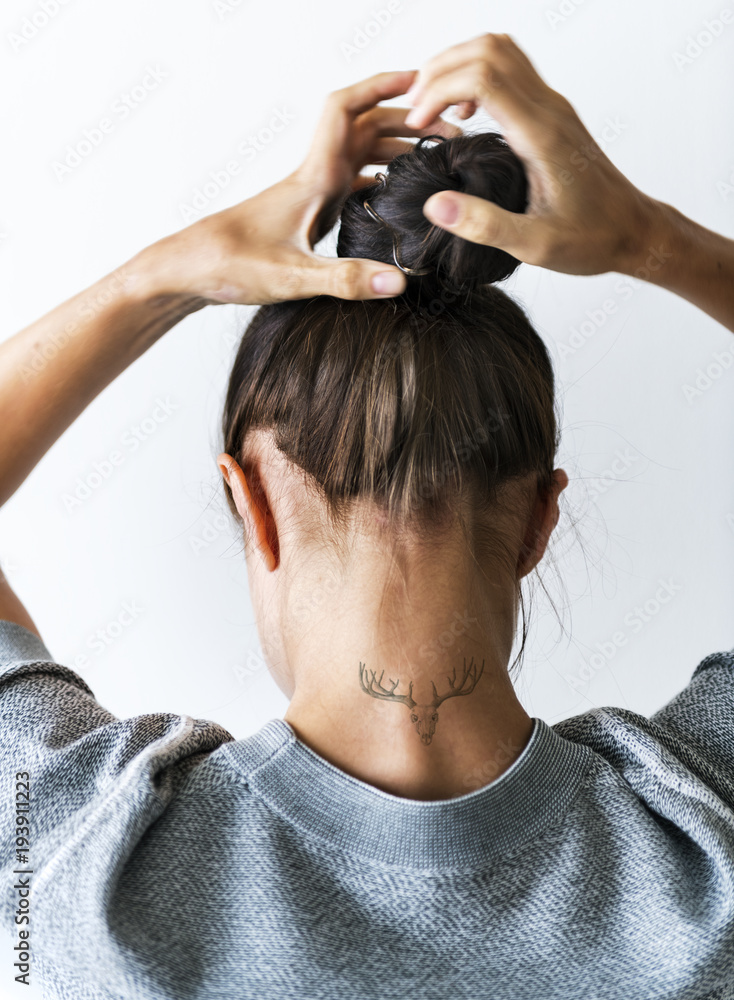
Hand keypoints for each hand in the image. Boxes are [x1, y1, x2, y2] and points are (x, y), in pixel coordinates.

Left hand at [140, 72, 460, 304]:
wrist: (190, 271)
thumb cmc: (229, 266)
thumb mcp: (292, 277)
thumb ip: (346, 280)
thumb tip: (398, 281)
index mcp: (313, 177)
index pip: (347, 109)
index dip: (383, 85)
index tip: (421, 81)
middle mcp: (315, 177)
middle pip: (367, 128)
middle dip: (408, 121)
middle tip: (450, 134)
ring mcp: (312, 195)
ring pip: (361, 153)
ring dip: (397, 149)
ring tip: (434, 163)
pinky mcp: (308, 215)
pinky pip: (353, 183)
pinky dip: (380, 180)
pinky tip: (397, 200)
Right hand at [404, 33, 660, 276]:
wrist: (633, 231)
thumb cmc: (592, 239)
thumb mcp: (534, 245)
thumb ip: (484, 225)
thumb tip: (435, 205)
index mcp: (541, 135)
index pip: (484, 77)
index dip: (440, 91)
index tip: (419, 125)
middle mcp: (549, 109)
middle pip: (488, 50)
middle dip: (442, 72)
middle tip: (417, 112)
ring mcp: (552, 106)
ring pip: (499, 51)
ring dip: (458, 68)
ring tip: (433, 108)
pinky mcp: (551, 112)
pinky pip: (509, 70)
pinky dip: (476, 77)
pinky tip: (463, 116)